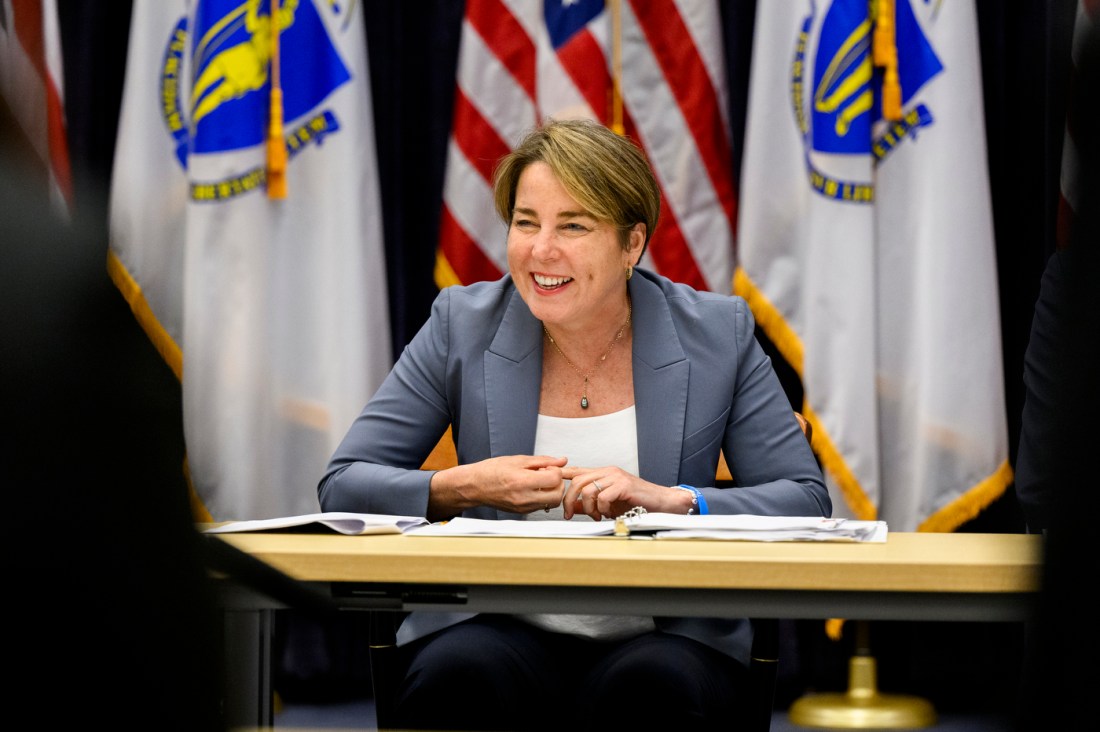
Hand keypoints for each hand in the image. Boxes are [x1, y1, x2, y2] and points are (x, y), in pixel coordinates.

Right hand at [429, 454, 567, 516]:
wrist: (474, 486)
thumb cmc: (491, 471)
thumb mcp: (518, 460)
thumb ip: (543, 461)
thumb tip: (561, 461)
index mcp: (522, 482)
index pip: (554, 480)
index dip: (555, 471)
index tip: (548, 468)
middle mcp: (524, 498)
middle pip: (557, 496)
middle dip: (557, 484)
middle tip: (548, 475)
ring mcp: (523, 507)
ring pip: (551, 503)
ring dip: (551, 491)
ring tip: (539, 482)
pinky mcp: (522, 512)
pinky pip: (541, 506)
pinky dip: (542, 497)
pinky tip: (533, 488)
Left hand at [560, 466, 694, 519]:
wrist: (662, 503)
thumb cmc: (638, 503)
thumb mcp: (610, 504)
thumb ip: (591, 504)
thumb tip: (572, 508)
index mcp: (603, 474)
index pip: (577, 470)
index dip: (561, 474)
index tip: (550, 481)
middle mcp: (608, 472)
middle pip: (577, 480)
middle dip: (569, 500)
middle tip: (570, 515)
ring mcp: (616, 477)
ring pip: (587, 489)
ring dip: (588, 508)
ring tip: (597, 516)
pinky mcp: (624, 485)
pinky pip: (603, 496)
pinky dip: (602, 509)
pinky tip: (608, 514)